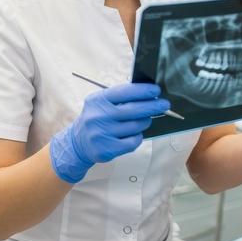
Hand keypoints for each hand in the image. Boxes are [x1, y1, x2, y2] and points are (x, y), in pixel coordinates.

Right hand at [50, 83, 169, 183]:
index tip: (156, 90)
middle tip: (164, 104)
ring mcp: (102, 134)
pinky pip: (133, 141)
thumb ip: (120, 98)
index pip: (125, 92)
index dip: (143, 91)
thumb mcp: (101, 103)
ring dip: (145, 122)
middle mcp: (98, 116)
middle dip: (153, 106)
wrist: (77, 143)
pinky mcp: (107, 149)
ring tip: (145, 120)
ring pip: (136, 126)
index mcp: (98, 100)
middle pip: (134, 110)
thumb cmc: (96, 119)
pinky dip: (138, 136)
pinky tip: (134, 134)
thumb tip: (148, 95)